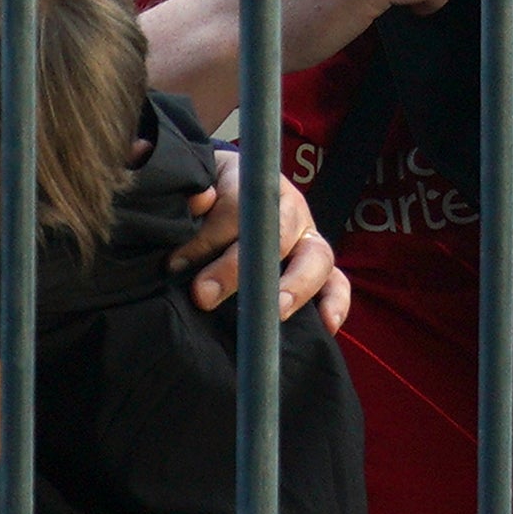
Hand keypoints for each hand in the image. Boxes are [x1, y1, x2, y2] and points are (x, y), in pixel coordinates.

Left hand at [179, 155, 348, 331]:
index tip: (176, 264)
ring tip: (274, 312)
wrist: (233, 193)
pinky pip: (337, 283)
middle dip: (241, 268)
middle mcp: (291, 210)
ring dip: (294, 287)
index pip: (237, 209)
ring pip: (316, 258)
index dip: (207, 238)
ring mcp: (309, 239)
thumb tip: (199, 199)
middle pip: (277, 236)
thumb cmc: (215, 196)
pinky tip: (327, 325)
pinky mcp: (320, 268)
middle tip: (206, 295)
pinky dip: (335, 302)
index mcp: (259, 188)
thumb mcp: (199, 189)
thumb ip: (193, 195)